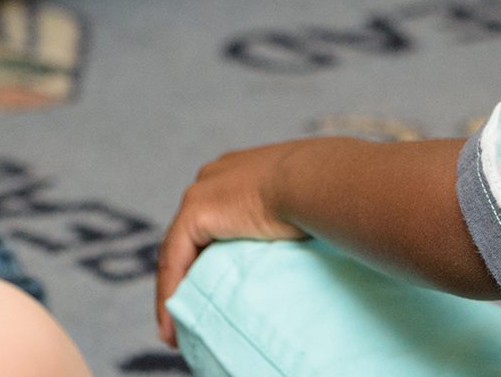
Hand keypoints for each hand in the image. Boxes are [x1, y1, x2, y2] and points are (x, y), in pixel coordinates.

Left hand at [155, 140, 317, 346]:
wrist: (318, 179)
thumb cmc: (329, 191)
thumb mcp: (310, 204)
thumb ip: (298, 220)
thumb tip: (315, 243)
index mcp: (244, 172)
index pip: (218, 216)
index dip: (211, 251)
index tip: (216, 284)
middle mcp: (217, 177)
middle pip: (192, 233)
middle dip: (189, 271)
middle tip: (193, 309)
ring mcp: (203, 191)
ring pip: (178, 249)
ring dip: (176, 290)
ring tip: (177, 330)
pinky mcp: (195, 211)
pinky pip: (175, 260)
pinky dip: (171, 293)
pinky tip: (174, 325)